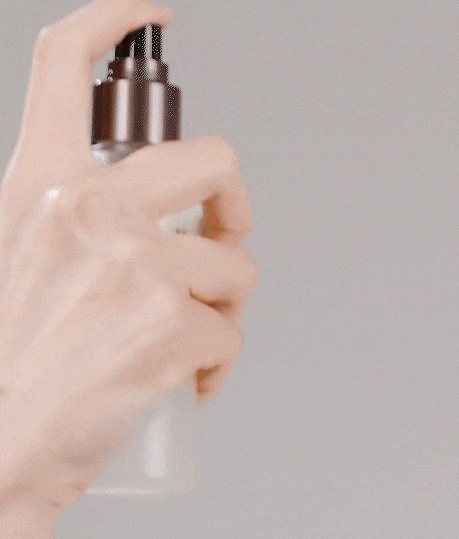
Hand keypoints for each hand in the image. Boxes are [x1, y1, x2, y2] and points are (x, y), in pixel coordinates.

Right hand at [0, 0, 256, 513]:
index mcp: (39, 185)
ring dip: (222, 307)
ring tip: (178, 342)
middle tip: (224, 240)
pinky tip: (182, 382)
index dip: (112, 20)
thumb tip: (158, 213)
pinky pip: (234, 332)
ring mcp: (135, 265)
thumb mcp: (23, 256)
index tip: (153, 12)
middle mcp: (88, 210)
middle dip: (236, 208)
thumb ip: (77, 220)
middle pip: (217, 160)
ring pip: (236, 266)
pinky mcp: (173, 323)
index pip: (61, 66)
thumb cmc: (13, 362)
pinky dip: (219, 363)